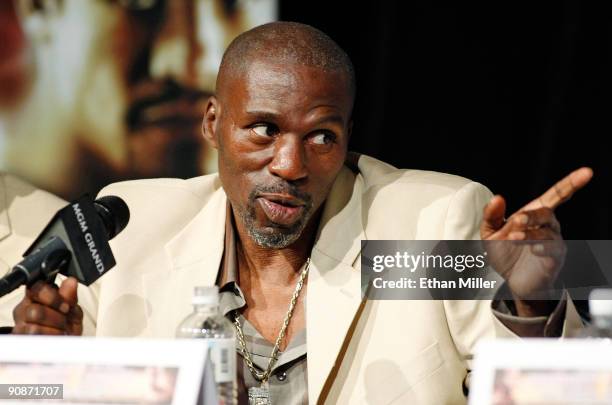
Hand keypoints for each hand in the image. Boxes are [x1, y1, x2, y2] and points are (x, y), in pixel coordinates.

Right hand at [12, 277, 82, 334]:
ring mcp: (20, 327)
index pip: (37, 289)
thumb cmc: (66, 327)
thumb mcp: (73, 311)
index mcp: (36, 297)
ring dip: (54, 331)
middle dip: (56, 318)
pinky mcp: (21, 341)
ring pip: (33, 328)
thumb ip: (70, 297)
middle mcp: (24, 310)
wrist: (64, 348)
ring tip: (61, 331)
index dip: (53, 298)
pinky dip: (50, 340)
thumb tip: (71, 281)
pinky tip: (56, 338)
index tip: (66, 307)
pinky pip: (34, 341)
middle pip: (35, 311)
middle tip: (64, 322)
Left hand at [480, 168, 592, 312]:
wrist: (512, 281)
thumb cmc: (506, 253)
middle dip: (531, 216)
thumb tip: (498, 198)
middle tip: (516, 221)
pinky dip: (540, 247)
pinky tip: (531, 249)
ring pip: (547, 232)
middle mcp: (549, 225)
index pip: (557, 195)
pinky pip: (552, 250)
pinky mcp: (555, 259)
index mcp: (535, 214)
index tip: (587, 172)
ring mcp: (554, 242)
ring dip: (529, 233)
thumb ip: (491, 215)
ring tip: (512, 236)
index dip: (571, 183)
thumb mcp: (491, 233)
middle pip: (546, 213)